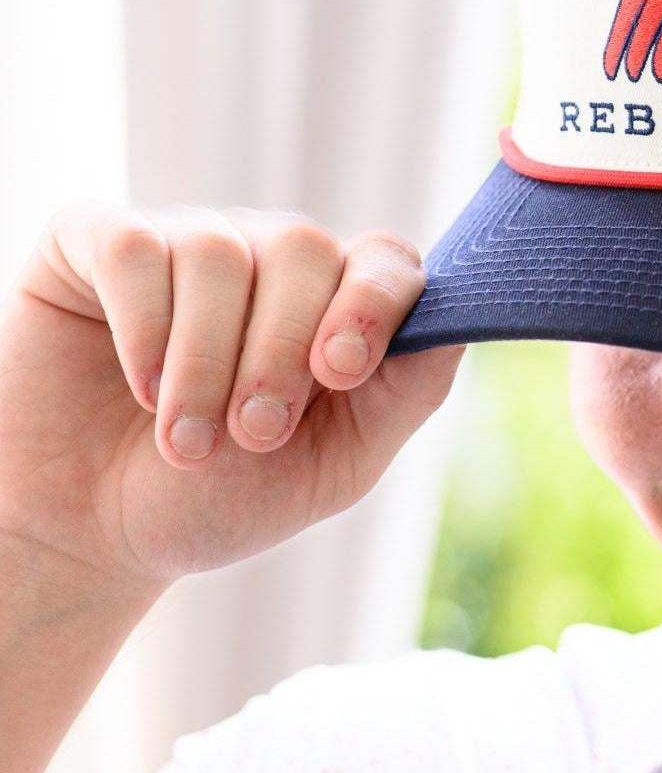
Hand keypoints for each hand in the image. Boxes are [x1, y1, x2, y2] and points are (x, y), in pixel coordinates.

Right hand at [0, 203, 465, 606]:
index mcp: (334, 301)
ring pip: (218, 253)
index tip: (341, 372)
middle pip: (304, 250)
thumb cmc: (219, 496)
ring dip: (205, 363)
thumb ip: (407, 392)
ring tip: (185, 439)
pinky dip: (142, 329)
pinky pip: (136, 250)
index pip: (385, 259)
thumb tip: (458, 322)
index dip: (372, 303)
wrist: (92, 534)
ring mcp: (185, 239)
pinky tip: (138, 386)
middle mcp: (266, 255)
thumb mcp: (336, 464)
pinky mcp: (97, 241)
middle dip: (279, 355)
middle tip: (251, 436)